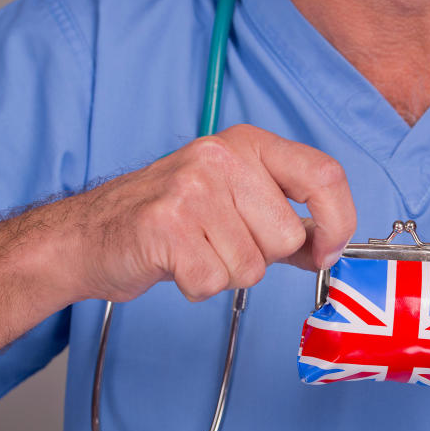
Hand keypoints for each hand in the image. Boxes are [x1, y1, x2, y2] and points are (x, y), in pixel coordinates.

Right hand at [72, 124, 355, 301]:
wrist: (91, 234)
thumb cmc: (172, 219)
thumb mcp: (236, 201)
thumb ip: (286, 221)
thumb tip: (331, 248)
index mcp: (249, 145)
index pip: (324, 174)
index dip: (338, 221)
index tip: (327, 250)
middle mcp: (222, 157)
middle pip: (286, 236)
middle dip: (261, 256)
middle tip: (220, 241)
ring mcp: (192, 188)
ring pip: (252, 266)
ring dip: (227, 273)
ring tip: (195, 250)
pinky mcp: (166, 226)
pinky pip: (215, 281)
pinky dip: (198, 286)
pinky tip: (176, 263)